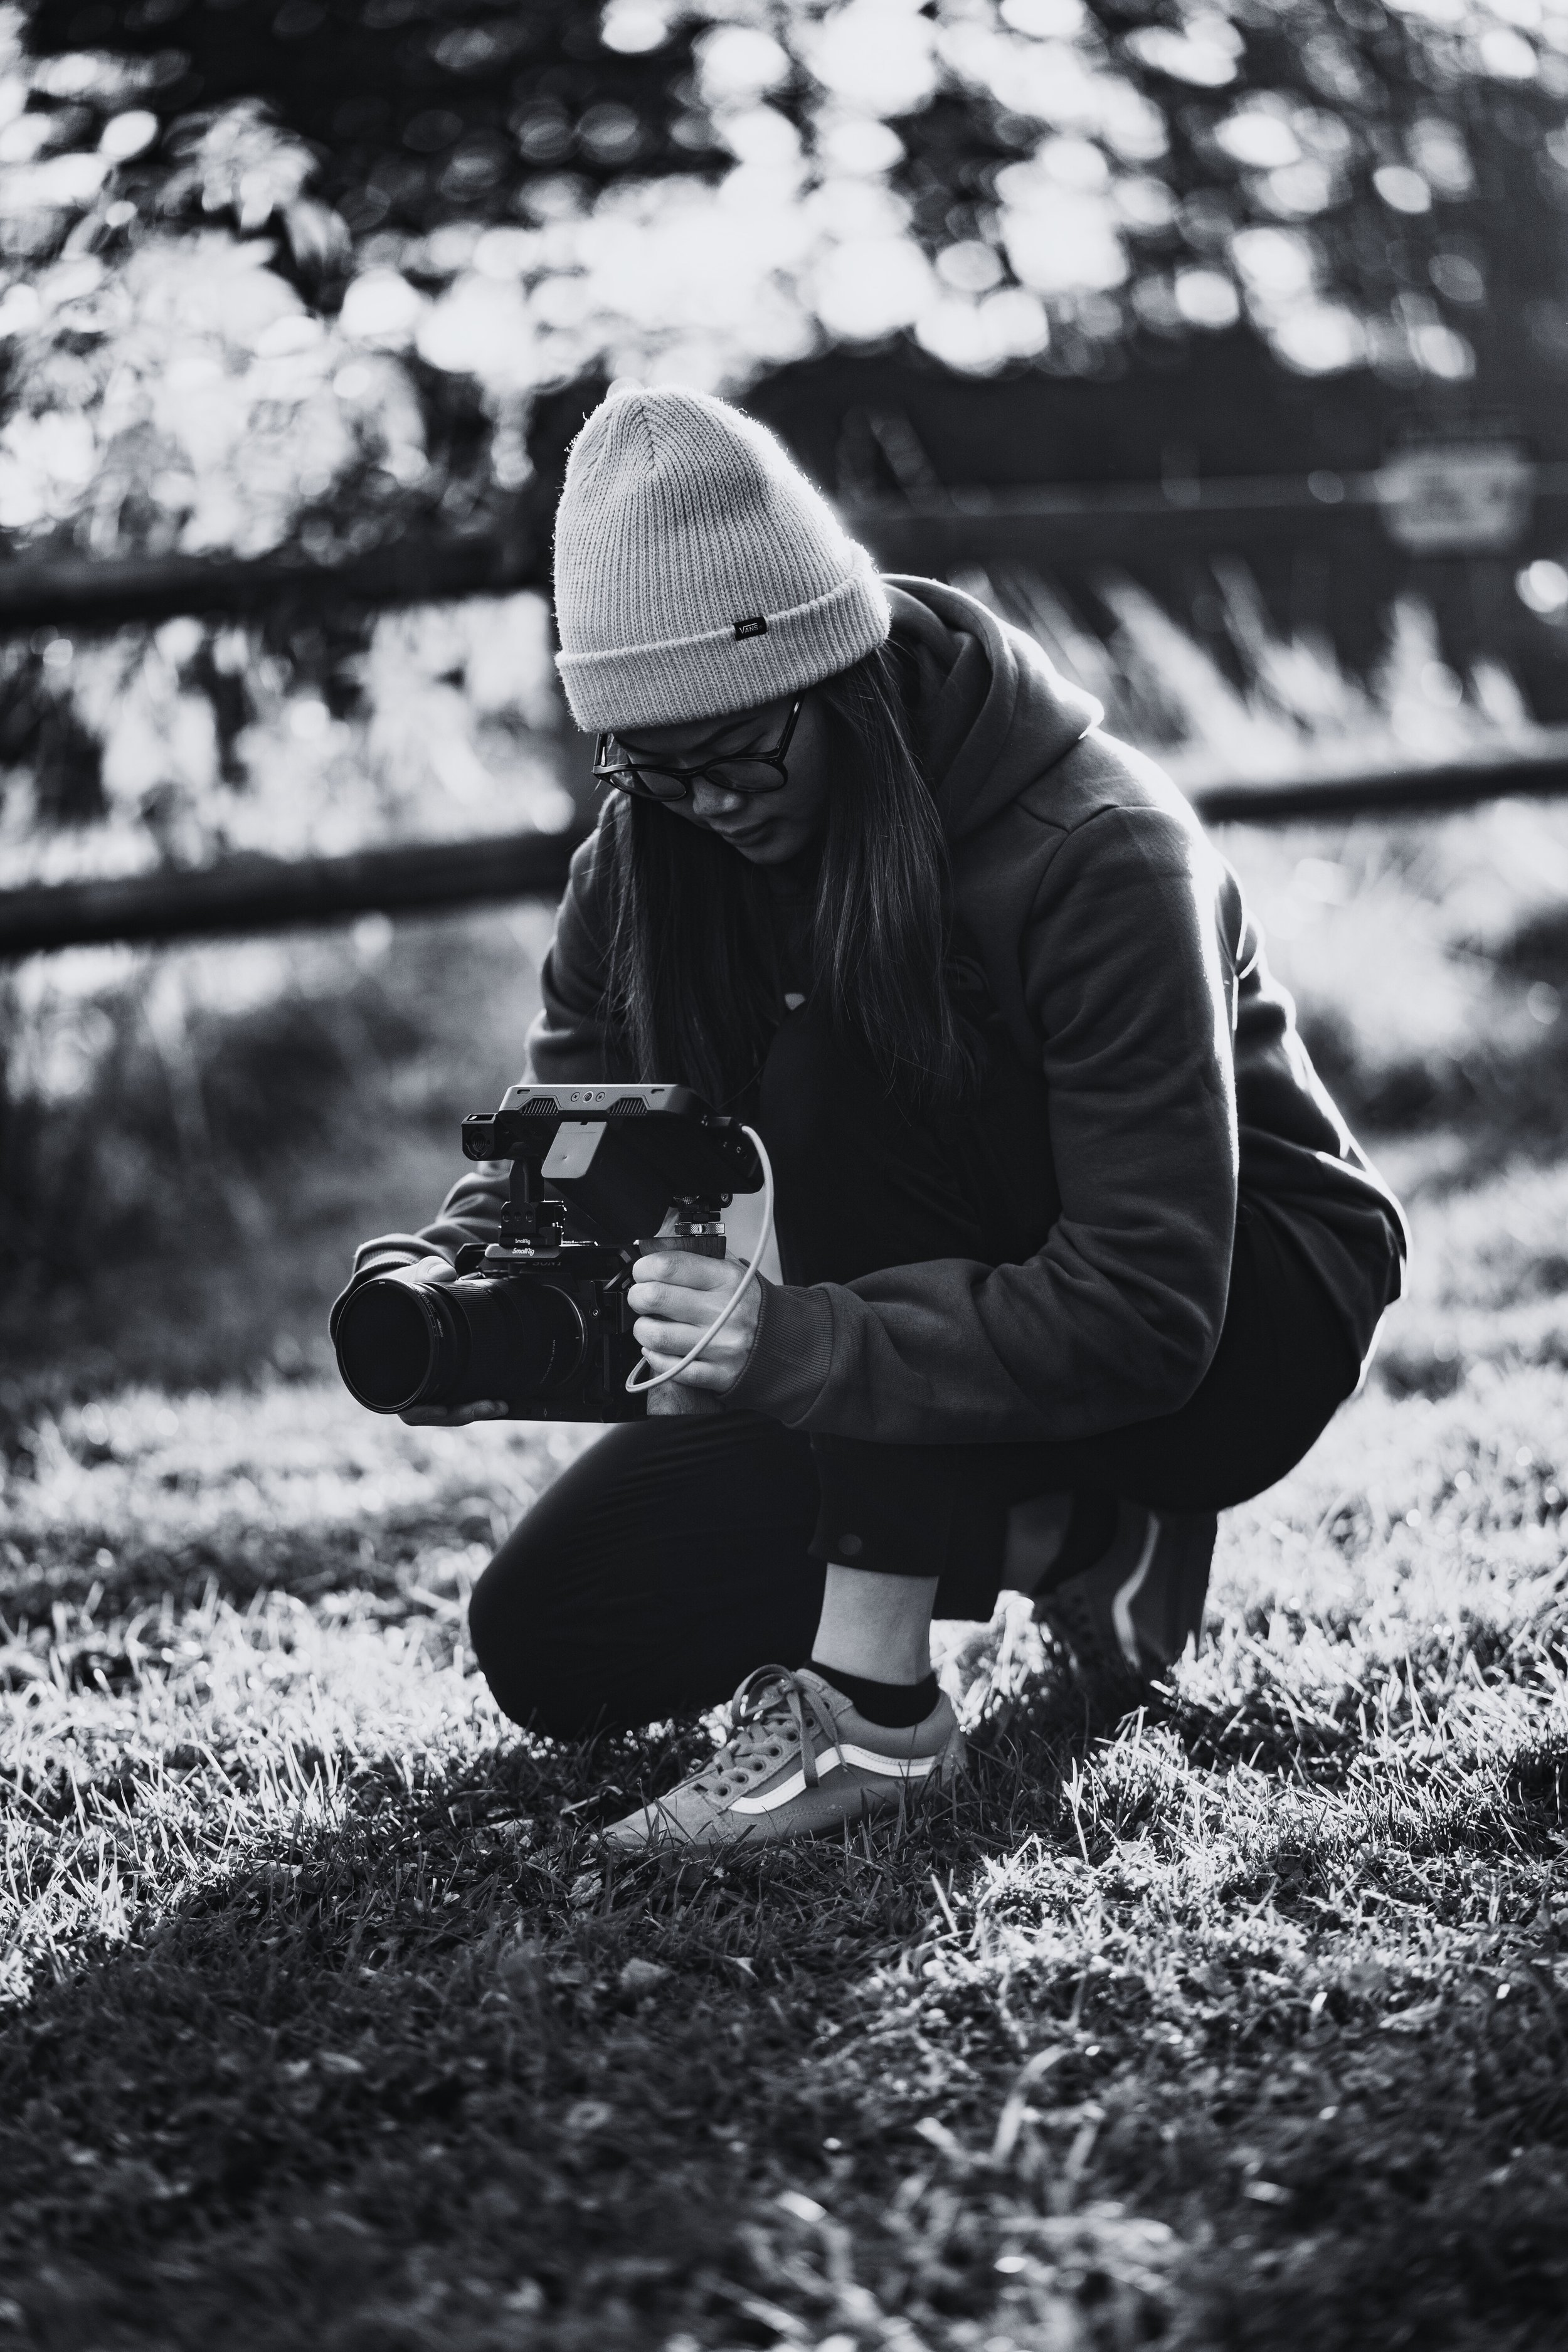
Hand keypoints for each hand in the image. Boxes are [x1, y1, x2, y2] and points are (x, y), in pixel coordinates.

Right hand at [377, 1261, 509, 1424]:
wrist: (399, 1292)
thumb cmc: (397, 1292)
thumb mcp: (408, 1278)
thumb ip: (425, 1271)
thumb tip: (446, 1271)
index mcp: (389, 1369)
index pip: (403, 1402)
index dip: (423, 1411)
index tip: (444, 1408)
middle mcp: (405, 1383)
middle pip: (429, 1414)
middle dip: (458, 1414)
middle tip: (488, 1406)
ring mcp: (423, 1383)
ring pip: (444, 1410)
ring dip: (470, 1411)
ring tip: (499, 1404)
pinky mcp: (439, 1379)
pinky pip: (453, 1398)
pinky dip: (471, 1400)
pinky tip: (495, 1397)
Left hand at [627, 1250, 761, 1394]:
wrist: (785, 1341)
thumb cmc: (749, 1303)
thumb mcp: (732, 1270)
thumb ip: (697, 1259)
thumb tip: (654, 1254)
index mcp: (727, 1279)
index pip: (669, 1266)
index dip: (644, 1267)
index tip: (642, 1272)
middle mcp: (724, 1311)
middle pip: (655, 1298)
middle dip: (637, 1297)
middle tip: (641, 1298)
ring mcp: (721, 1345)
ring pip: (656, 1336)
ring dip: (643, 1329)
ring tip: (650, 1324)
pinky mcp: (718, 1373)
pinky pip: (671, 1368)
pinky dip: (656, 1357)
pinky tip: (659, 1348)